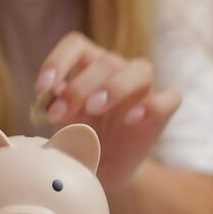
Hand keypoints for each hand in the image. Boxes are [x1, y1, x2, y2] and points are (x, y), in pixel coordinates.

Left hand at [35, 32, 181, 191]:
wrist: (103, 168)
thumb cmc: (79, 136)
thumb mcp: (60, 122)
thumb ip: (55, 104)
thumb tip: (52, 92)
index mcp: (88, 64)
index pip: (76, 45)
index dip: (58, 61)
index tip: (42, 88)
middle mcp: (117, 69)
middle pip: (104, 61)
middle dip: (79, 88)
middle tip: (59, 114)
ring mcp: (142, 89)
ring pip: (141, 69)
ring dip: (116, 87)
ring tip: (94, 108)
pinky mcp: (160, 113)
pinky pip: (170, 98)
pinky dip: (153, 105)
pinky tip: (131, 120)